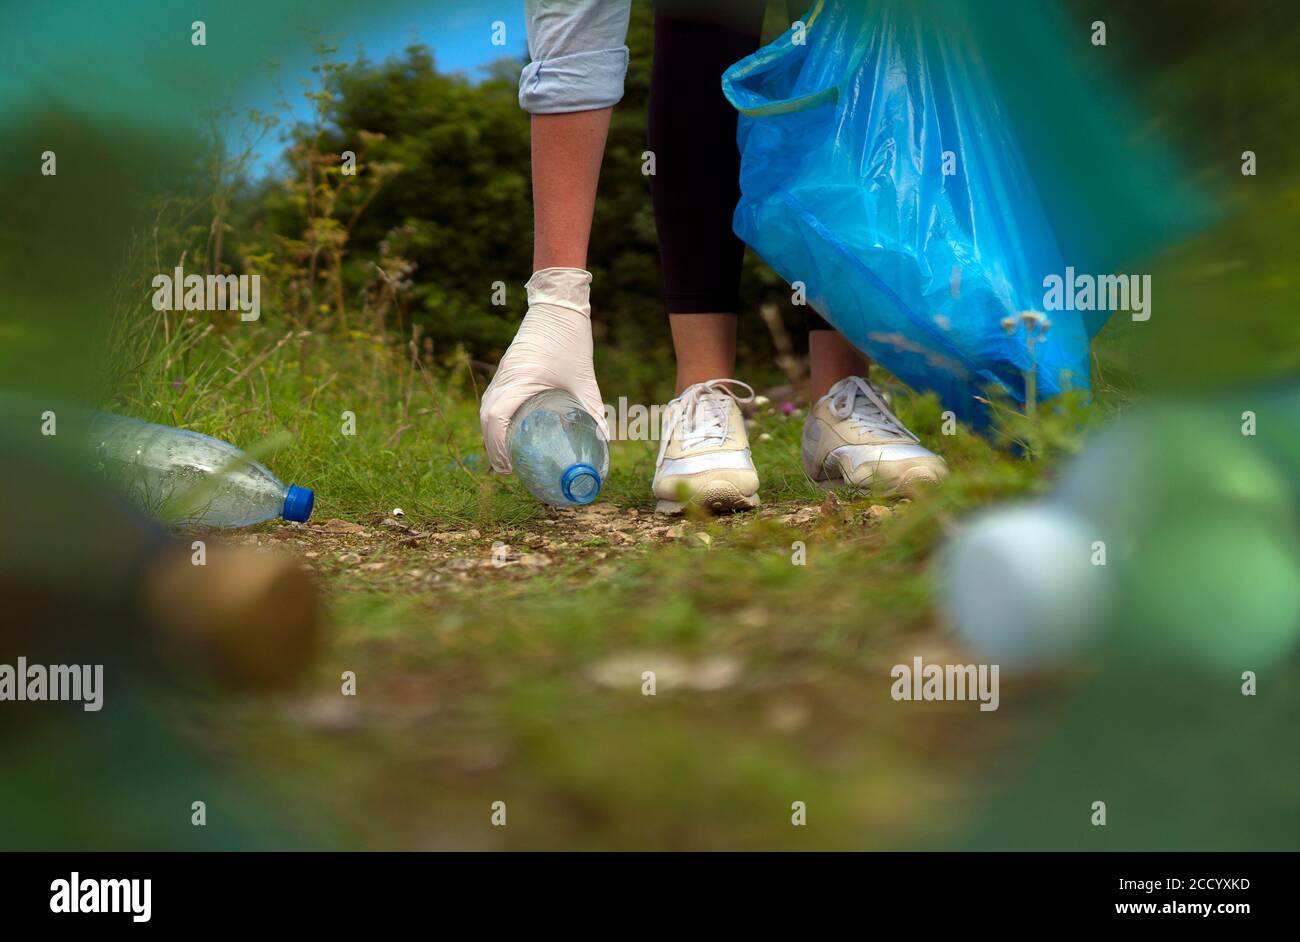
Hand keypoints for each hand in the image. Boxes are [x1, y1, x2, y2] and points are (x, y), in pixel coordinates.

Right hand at [479, 267, 608, 472]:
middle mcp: (504, 377)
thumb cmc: (571, 339)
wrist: (558, 305)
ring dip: (493, 434)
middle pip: (486, 419)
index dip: (498, 446)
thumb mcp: (585, 380)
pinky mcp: (506, 371)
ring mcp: (502, 373)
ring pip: (487, 410)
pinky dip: (496, 420)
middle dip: (494, 447)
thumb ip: (593, 411)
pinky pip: (493, 400)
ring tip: (507, 457)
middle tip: (510, 470)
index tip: (509, 467)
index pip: (496, 418)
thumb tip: (602, 444)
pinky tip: (509, 432)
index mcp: (519, 378)